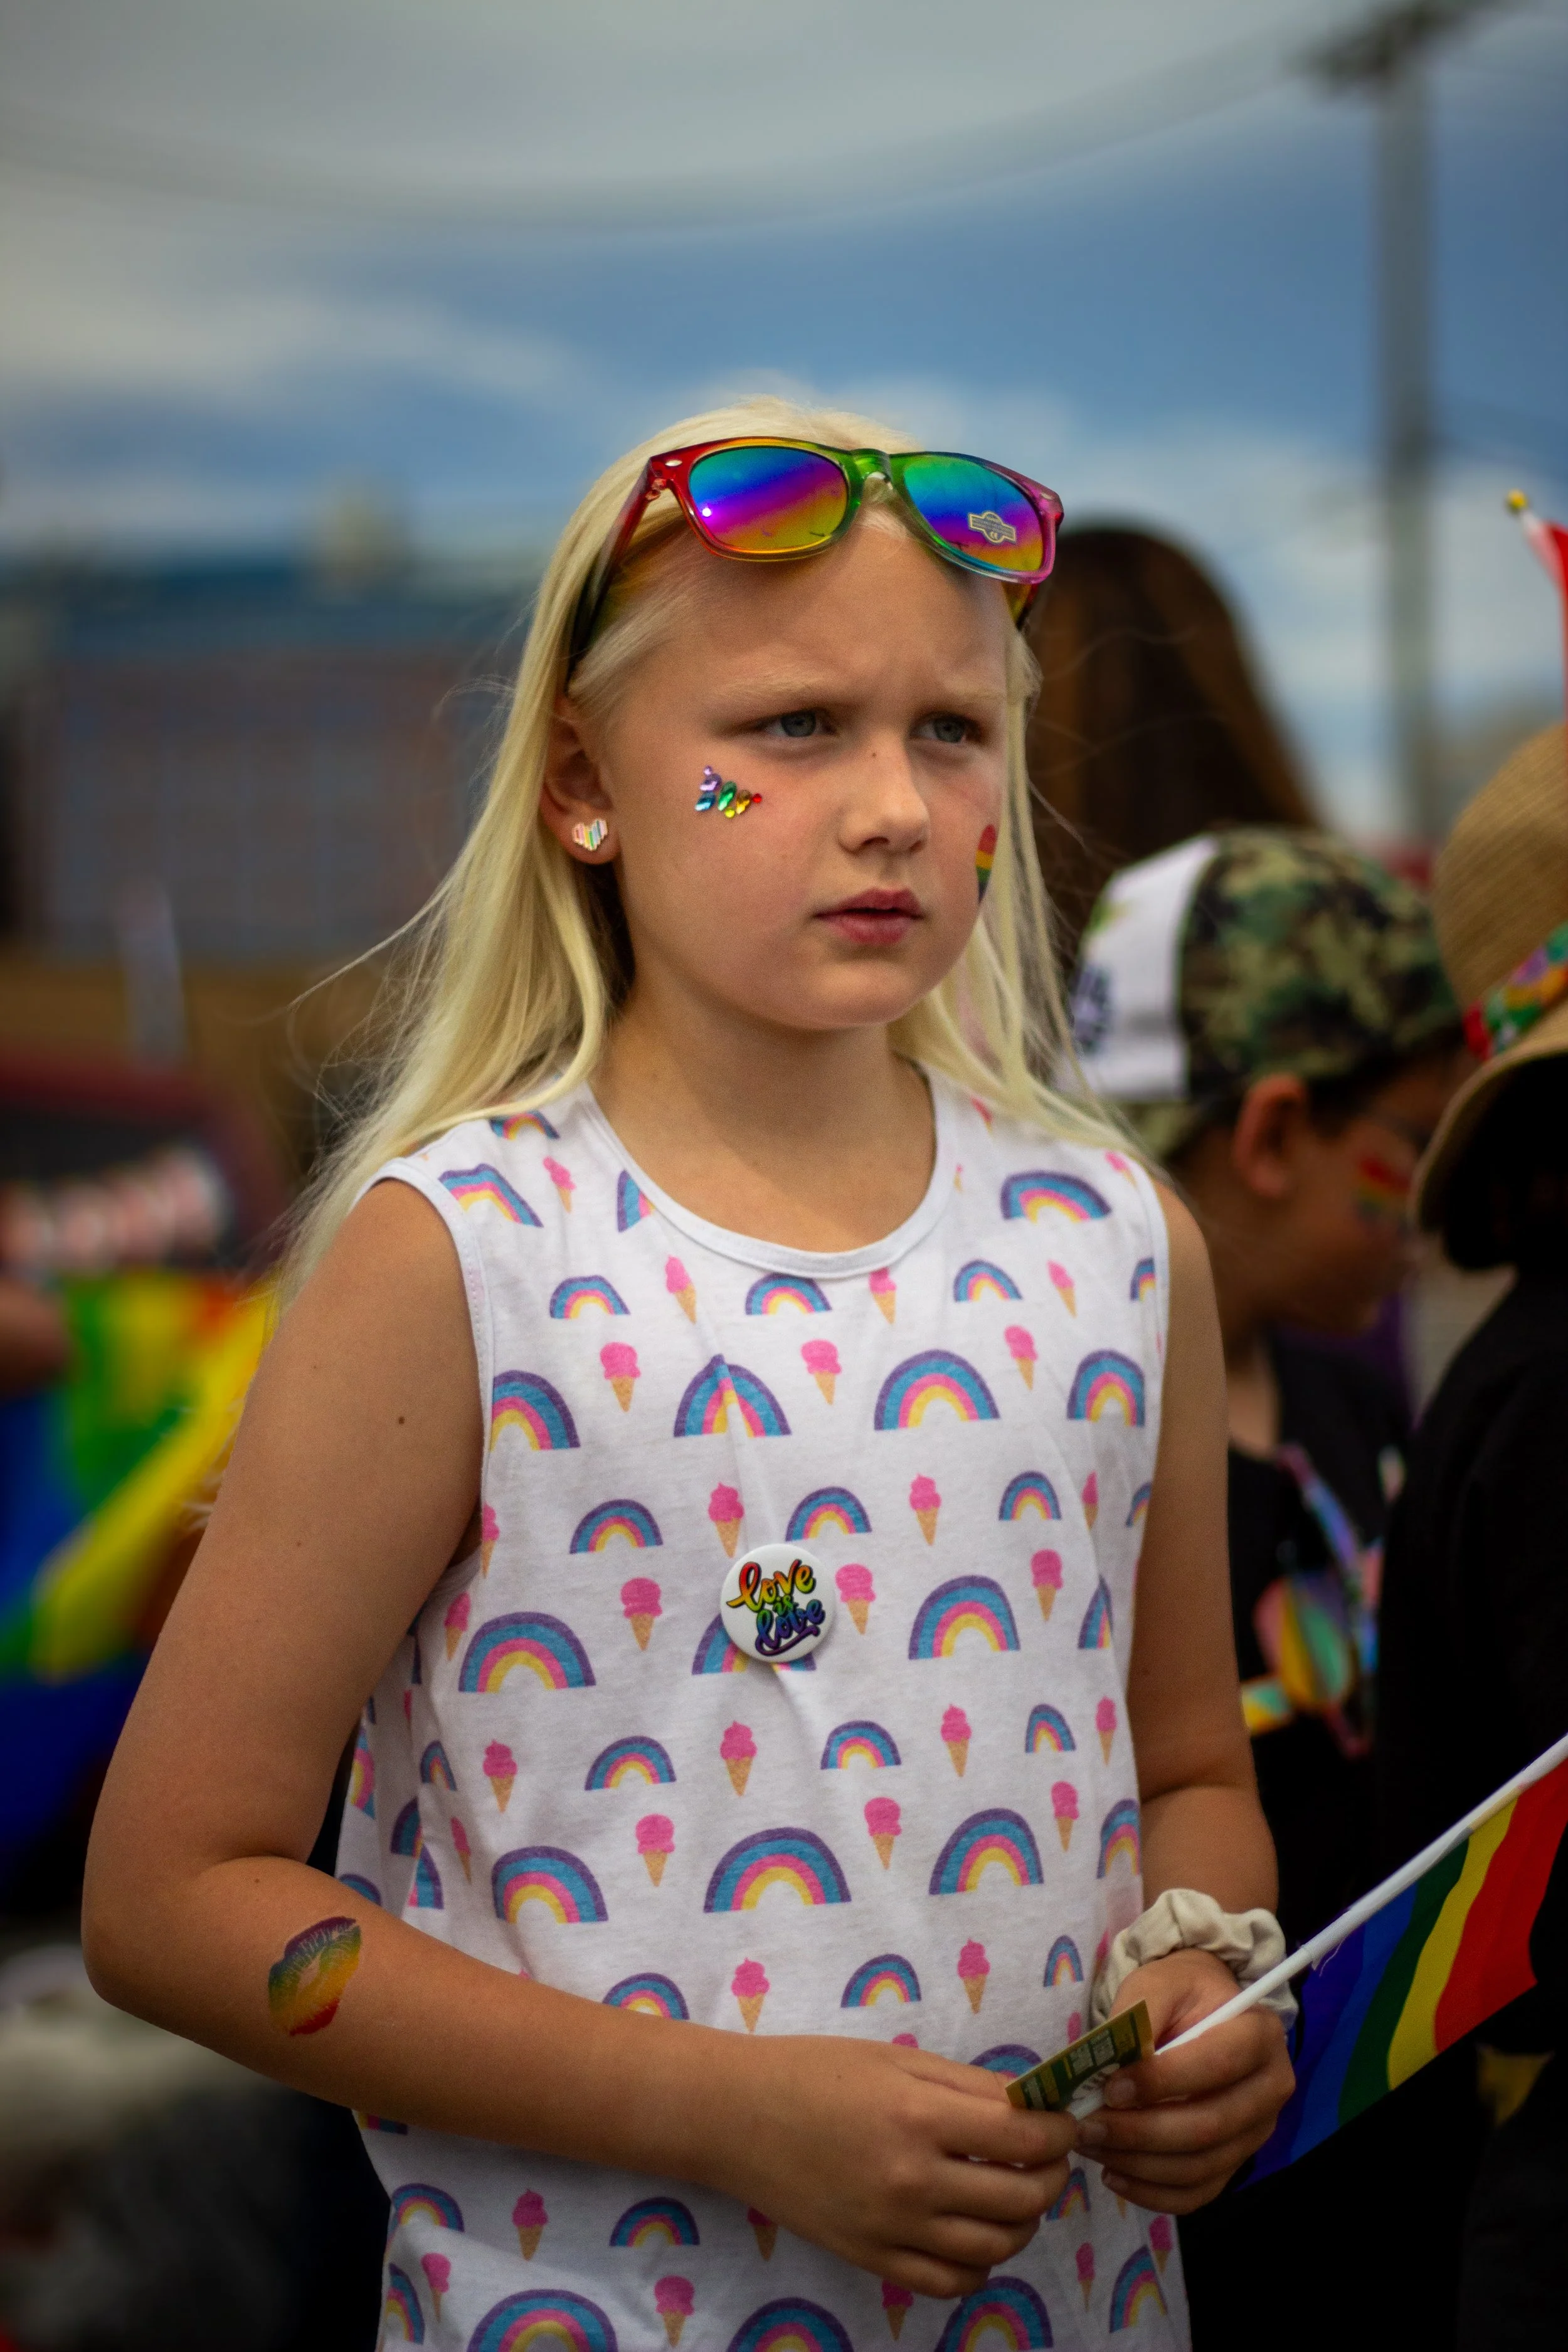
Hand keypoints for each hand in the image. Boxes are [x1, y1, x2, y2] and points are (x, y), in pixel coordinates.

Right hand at [712, 2035, 1075, 2298]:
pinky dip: (979, 2265)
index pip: (1024, 2137)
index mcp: (919, 2117)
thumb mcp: (897, 2058)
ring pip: (995, 2247)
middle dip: (1051, 2175)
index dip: (1060, 2130)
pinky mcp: (872, 2260)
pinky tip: (976, 2234)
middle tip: (1047, 2155)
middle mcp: (912, 2182)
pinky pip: (950, 2282)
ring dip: (1023, 2221)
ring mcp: (892, 2229)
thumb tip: (1032, 2106)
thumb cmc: (815, 2072)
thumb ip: (968, 2085)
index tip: (1064, 2121)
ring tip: (1016, 2192)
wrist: (737, 2117)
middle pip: (1021, 2198)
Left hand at [1074, 1949, 1292, 2213]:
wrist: (1200, 2010)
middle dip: (1141, 2132)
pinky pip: (1198, 2193)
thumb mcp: (1155, 1984)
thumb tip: (1107, 2067)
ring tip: (1090, 2146)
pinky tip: (1113, 2174)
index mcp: (1259, 2034)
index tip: (1111, 2087)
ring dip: (1138, 2164)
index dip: (1162, 2081)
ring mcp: (1256, 2132)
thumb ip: (1136, 2017)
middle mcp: (1270, 2089)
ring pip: (1200, 2166)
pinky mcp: (1236, 2161)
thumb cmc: (1177, 1993)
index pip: (1217, 2065)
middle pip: (1209, 2126)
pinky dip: (1153, 2192)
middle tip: (1087, 2126)